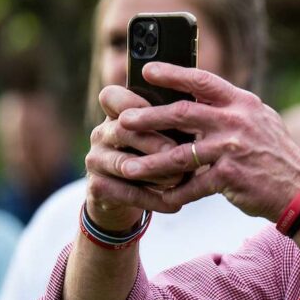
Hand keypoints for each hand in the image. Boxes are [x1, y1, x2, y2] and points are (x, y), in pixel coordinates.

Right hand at [82, 84, 182, 231]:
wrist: (128, 194)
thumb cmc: (156, 154)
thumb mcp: (163, 135)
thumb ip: (174, 125)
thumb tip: (204, 117)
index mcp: (116, 114)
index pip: (112, 96)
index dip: (136, 102)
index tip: (165, 109)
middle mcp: (101, 133)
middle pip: (123, 130)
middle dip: (154, 142)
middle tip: (178, 151)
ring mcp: (95, 160)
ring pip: (124, 164)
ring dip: (155, 173)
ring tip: (180, 179)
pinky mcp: (97, 187)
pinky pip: (126, 193)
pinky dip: (153, 199)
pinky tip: (175, 203)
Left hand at [90, 64, 299, 223]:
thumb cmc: (276, 155)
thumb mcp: (260, 121)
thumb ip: (232, 109)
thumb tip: (198, 94)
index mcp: (243, 103)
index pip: (203, 80)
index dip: (173, 73)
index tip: (147, 70)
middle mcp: (237, 121)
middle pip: (182, 112)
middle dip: (148, 116)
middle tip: (122, 119)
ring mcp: (233, 148)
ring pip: (179, 153)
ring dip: (149, 162)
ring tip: (127, 166)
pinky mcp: (231, 176)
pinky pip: (194, 185)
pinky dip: (175, 193)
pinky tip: (159, 197)